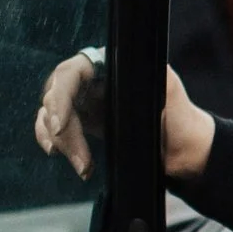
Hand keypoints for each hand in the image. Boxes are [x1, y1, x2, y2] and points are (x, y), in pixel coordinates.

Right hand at [34, 58, 217, 184]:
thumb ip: (143, 73)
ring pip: (49, 114)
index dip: (59, 98)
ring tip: (83, 167)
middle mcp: (90, 79)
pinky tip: (57, 154)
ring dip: (60, 141)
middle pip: (56, 96)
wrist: (183, 149)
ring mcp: (83, 100)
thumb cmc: (178, 116)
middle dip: (62, 130)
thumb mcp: (166, 88)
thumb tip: (120, 66)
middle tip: (80, 159)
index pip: (69, 73)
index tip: (61, 126)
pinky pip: (51, 127)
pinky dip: (50, 140)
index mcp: (107, 64)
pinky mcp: (80, 122)